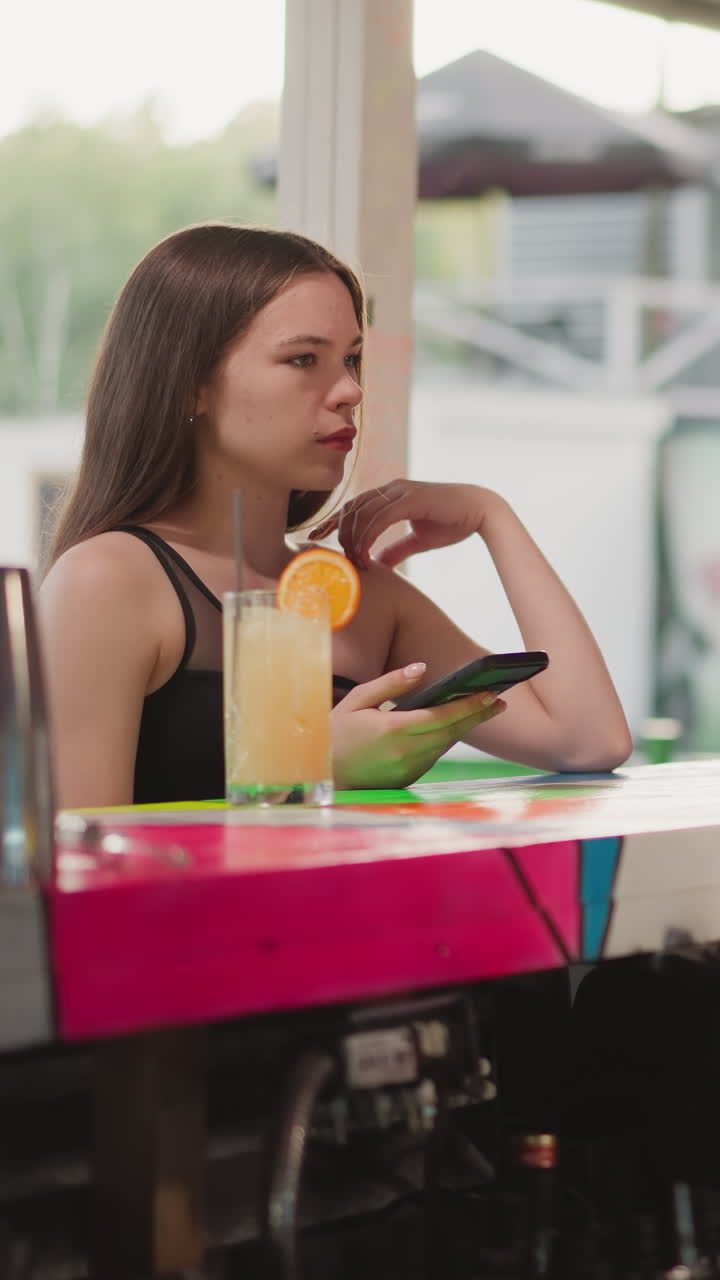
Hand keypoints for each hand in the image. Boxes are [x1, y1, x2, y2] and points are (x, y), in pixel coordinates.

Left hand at [310, 480, 492, 568]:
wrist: (481, 511)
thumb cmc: (452, 522)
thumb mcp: (418, 540)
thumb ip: (396, 549)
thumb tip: (380, 564)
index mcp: (391, 494)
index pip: (354, 505)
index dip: (334, 521)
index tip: (318, 537)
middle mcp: (392, 489)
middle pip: (352, 507)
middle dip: (336, 530)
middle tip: (329, 552)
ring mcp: (401, 491)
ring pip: (362, 512)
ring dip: (352, 538)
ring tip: (351, 560)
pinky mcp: (411, 499)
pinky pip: (379, 517)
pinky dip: (368, 537)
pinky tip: (365, 555)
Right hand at [331, 662, 505, 789]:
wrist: (323, 773)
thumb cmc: (337, 732)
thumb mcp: (358, 700)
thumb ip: (391, 683)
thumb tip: (421, 668)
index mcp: (392, 730)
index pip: (442, 716)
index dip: (469, 706)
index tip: (490, 694)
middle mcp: (405, 752)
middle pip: (452, 732)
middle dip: (478, 715)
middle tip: (500, 701)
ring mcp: (408, 768)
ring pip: (447, 744)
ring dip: (466, 727)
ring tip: (485, 709)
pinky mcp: (409, 778)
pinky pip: (435, 755)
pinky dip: (447, 739)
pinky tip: (456, 725)